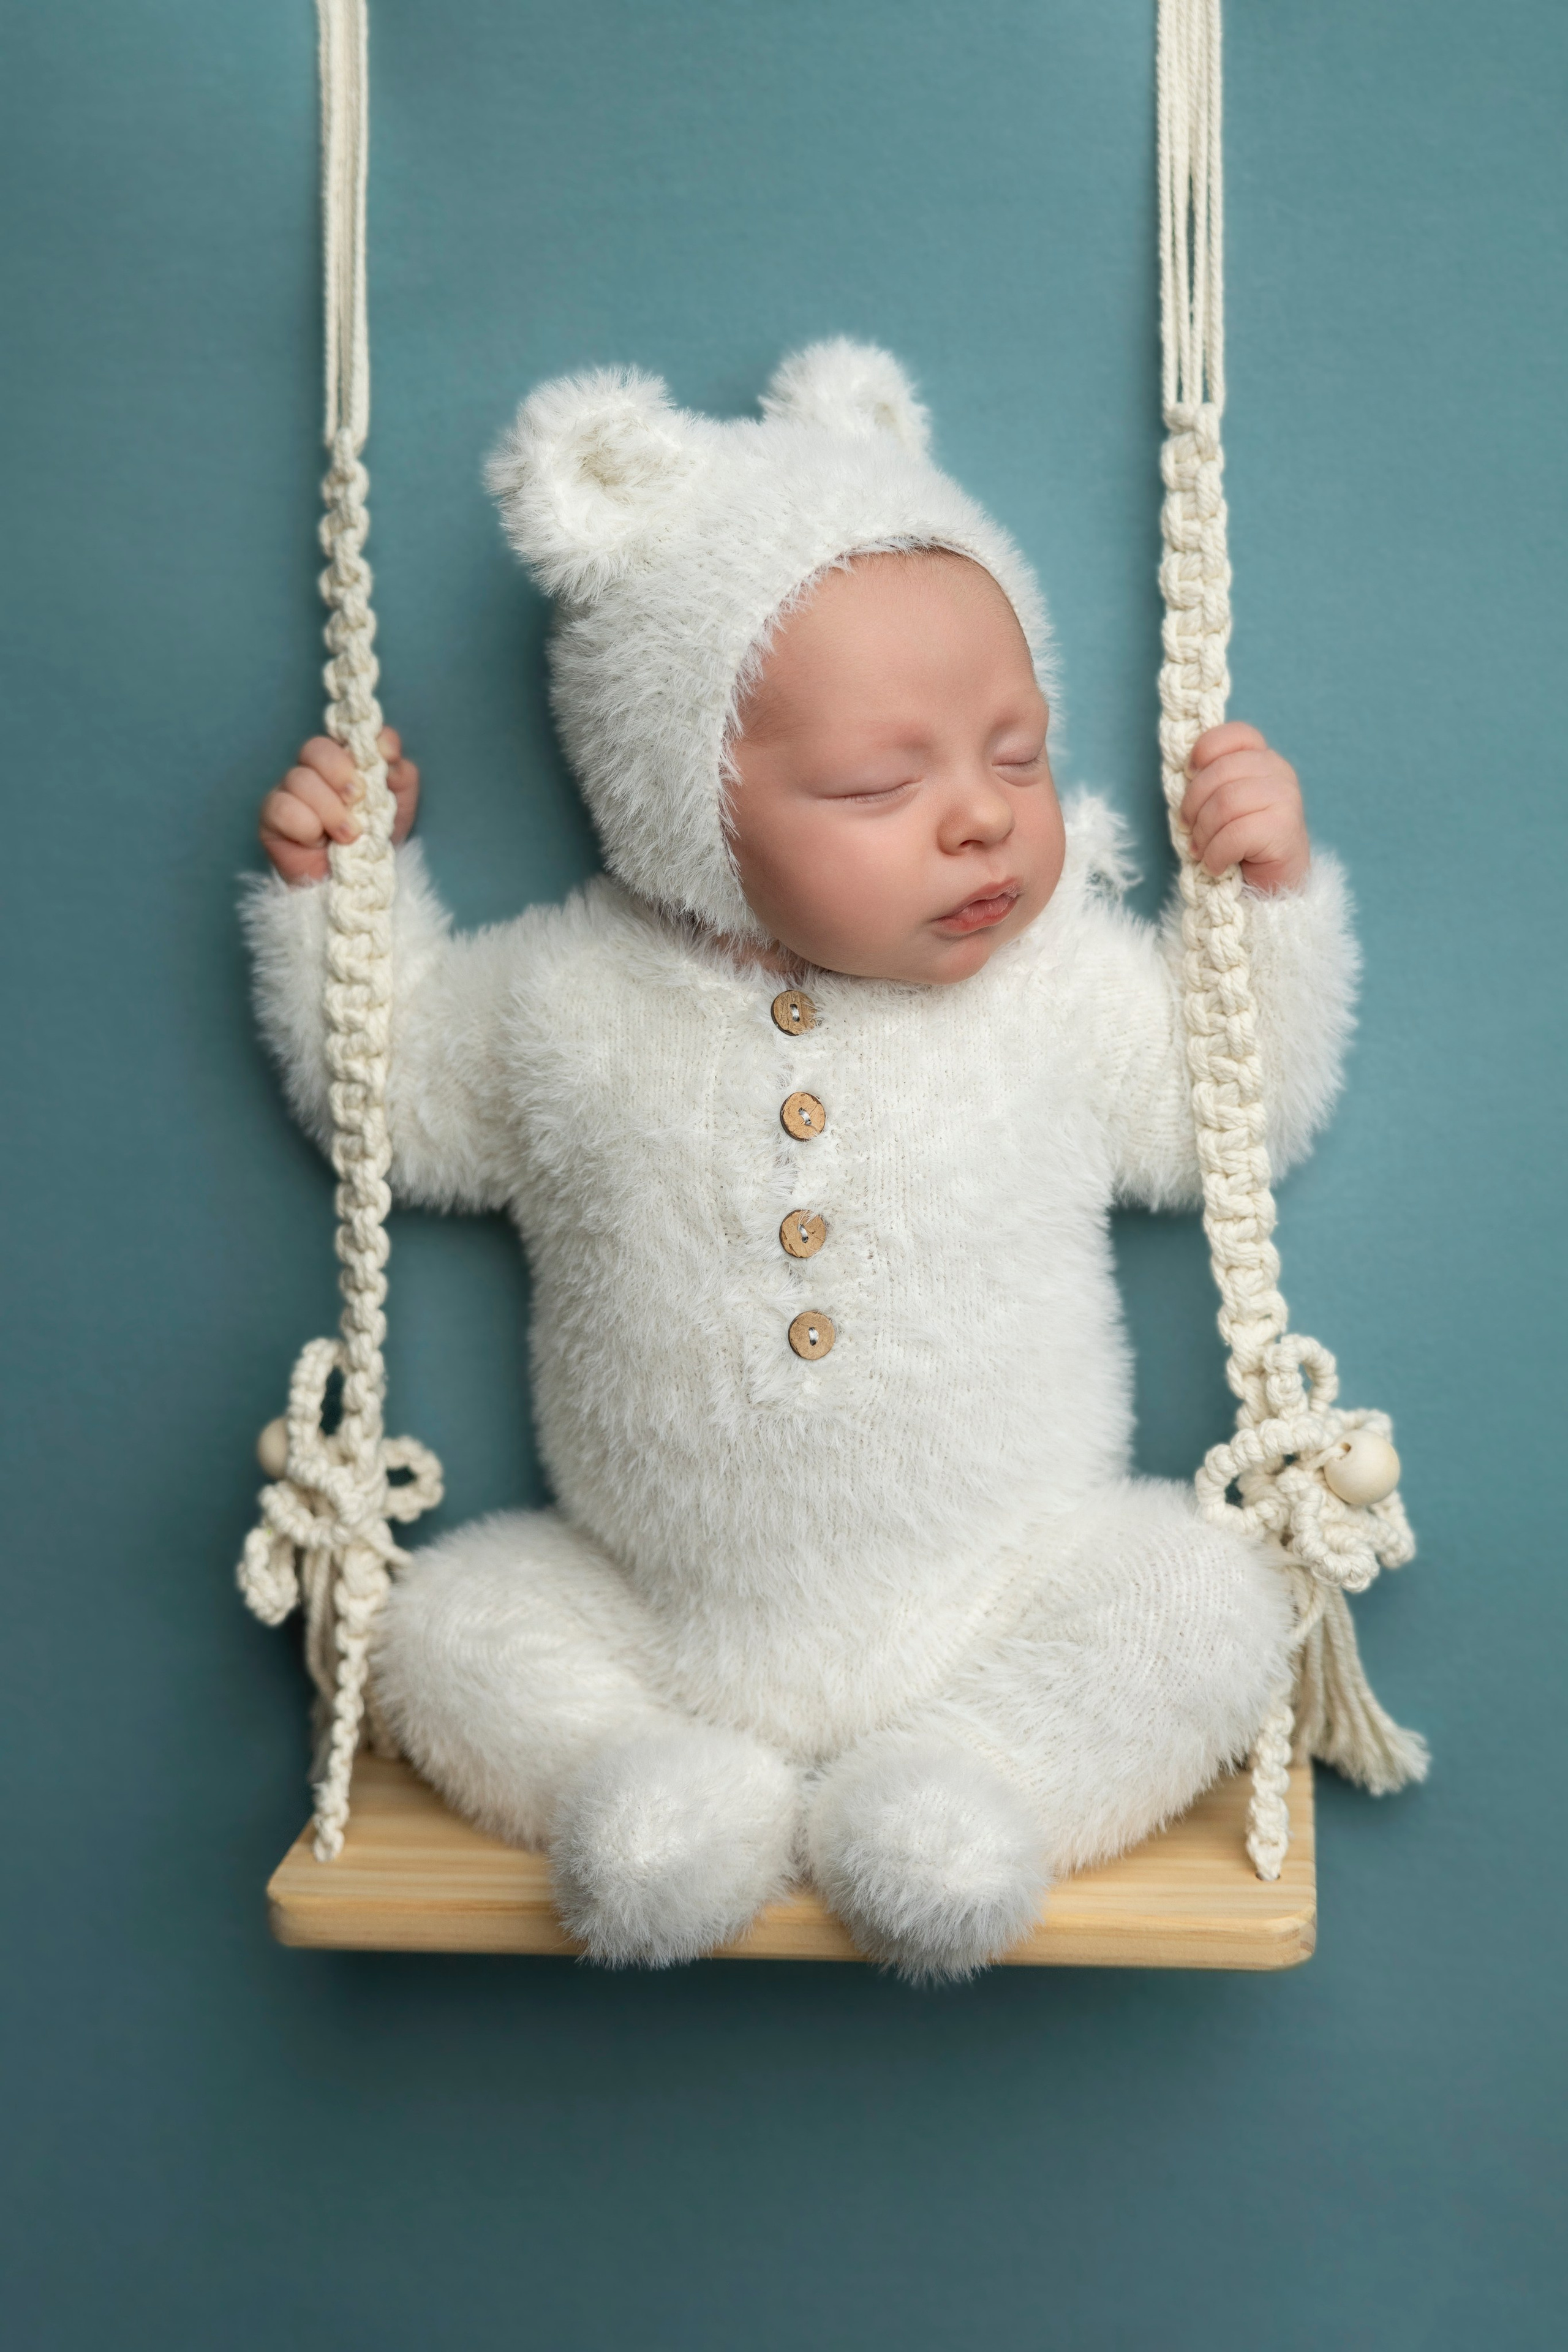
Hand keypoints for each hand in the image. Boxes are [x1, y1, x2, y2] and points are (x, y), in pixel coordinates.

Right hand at [259, 727, 419, 883]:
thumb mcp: (399, 805)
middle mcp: (313, 771)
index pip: (345, 734)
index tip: (387, 756)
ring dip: (329, 809)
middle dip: (341, 773)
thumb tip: (388, 746)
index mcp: (342, 761)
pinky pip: (281, 807)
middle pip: (315, 749)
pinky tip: (317, 840)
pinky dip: (305, 825)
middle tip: (357, 800)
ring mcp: (289, 791)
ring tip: (348, 836)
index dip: (364, 742)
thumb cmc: (374, 841)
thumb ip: (398, 772)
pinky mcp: (272, 817)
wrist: (356, 886)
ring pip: (299, 779)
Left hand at [1181, 722, 1308, 893]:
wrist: (1272, 890)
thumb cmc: (1238, 847)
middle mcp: (1279, 773)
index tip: (1189, 776)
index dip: (1204, 751)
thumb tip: (1184, 773)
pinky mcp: (1285, 829)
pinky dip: (1216, 854)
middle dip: (1193, 805)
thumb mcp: (1220, 806)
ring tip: (1203, 851)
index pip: (1234, 735)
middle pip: (1221, 772)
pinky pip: (1236, 834)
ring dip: (1204, 833)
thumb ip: (1210, 783)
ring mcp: (1286, 798)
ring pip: (1226, 802)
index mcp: (1263, 760)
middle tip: (1189, 831)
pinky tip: (1217, 865)